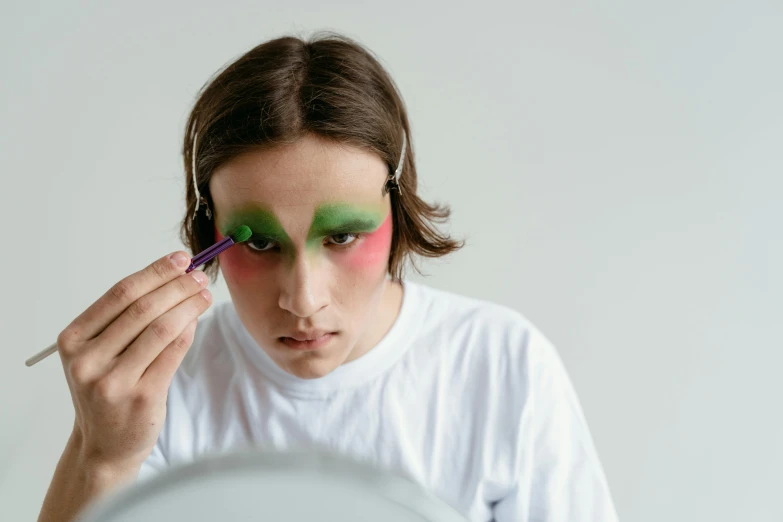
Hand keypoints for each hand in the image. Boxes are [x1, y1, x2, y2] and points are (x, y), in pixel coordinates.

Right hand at [57, 251, 211, 469]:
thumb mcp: (100, 353)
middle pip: (143, 308)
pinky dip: (189, 329)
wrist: (104, 445)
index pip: (120, 293)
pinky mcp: (141, 396)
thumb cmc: (106, 390)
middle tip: (199, 275)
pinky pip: (173, 352)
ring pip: (161, 328)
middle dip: (177, 286)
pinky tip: (198, 319)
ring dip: (188, 305)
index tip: (180, 259)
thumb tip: (173, 276)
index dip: (155, 272)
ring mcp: (113, 381)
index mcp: (73, 340)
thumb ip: (126, 319)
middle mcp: (88, 360)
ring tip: (204, 294)